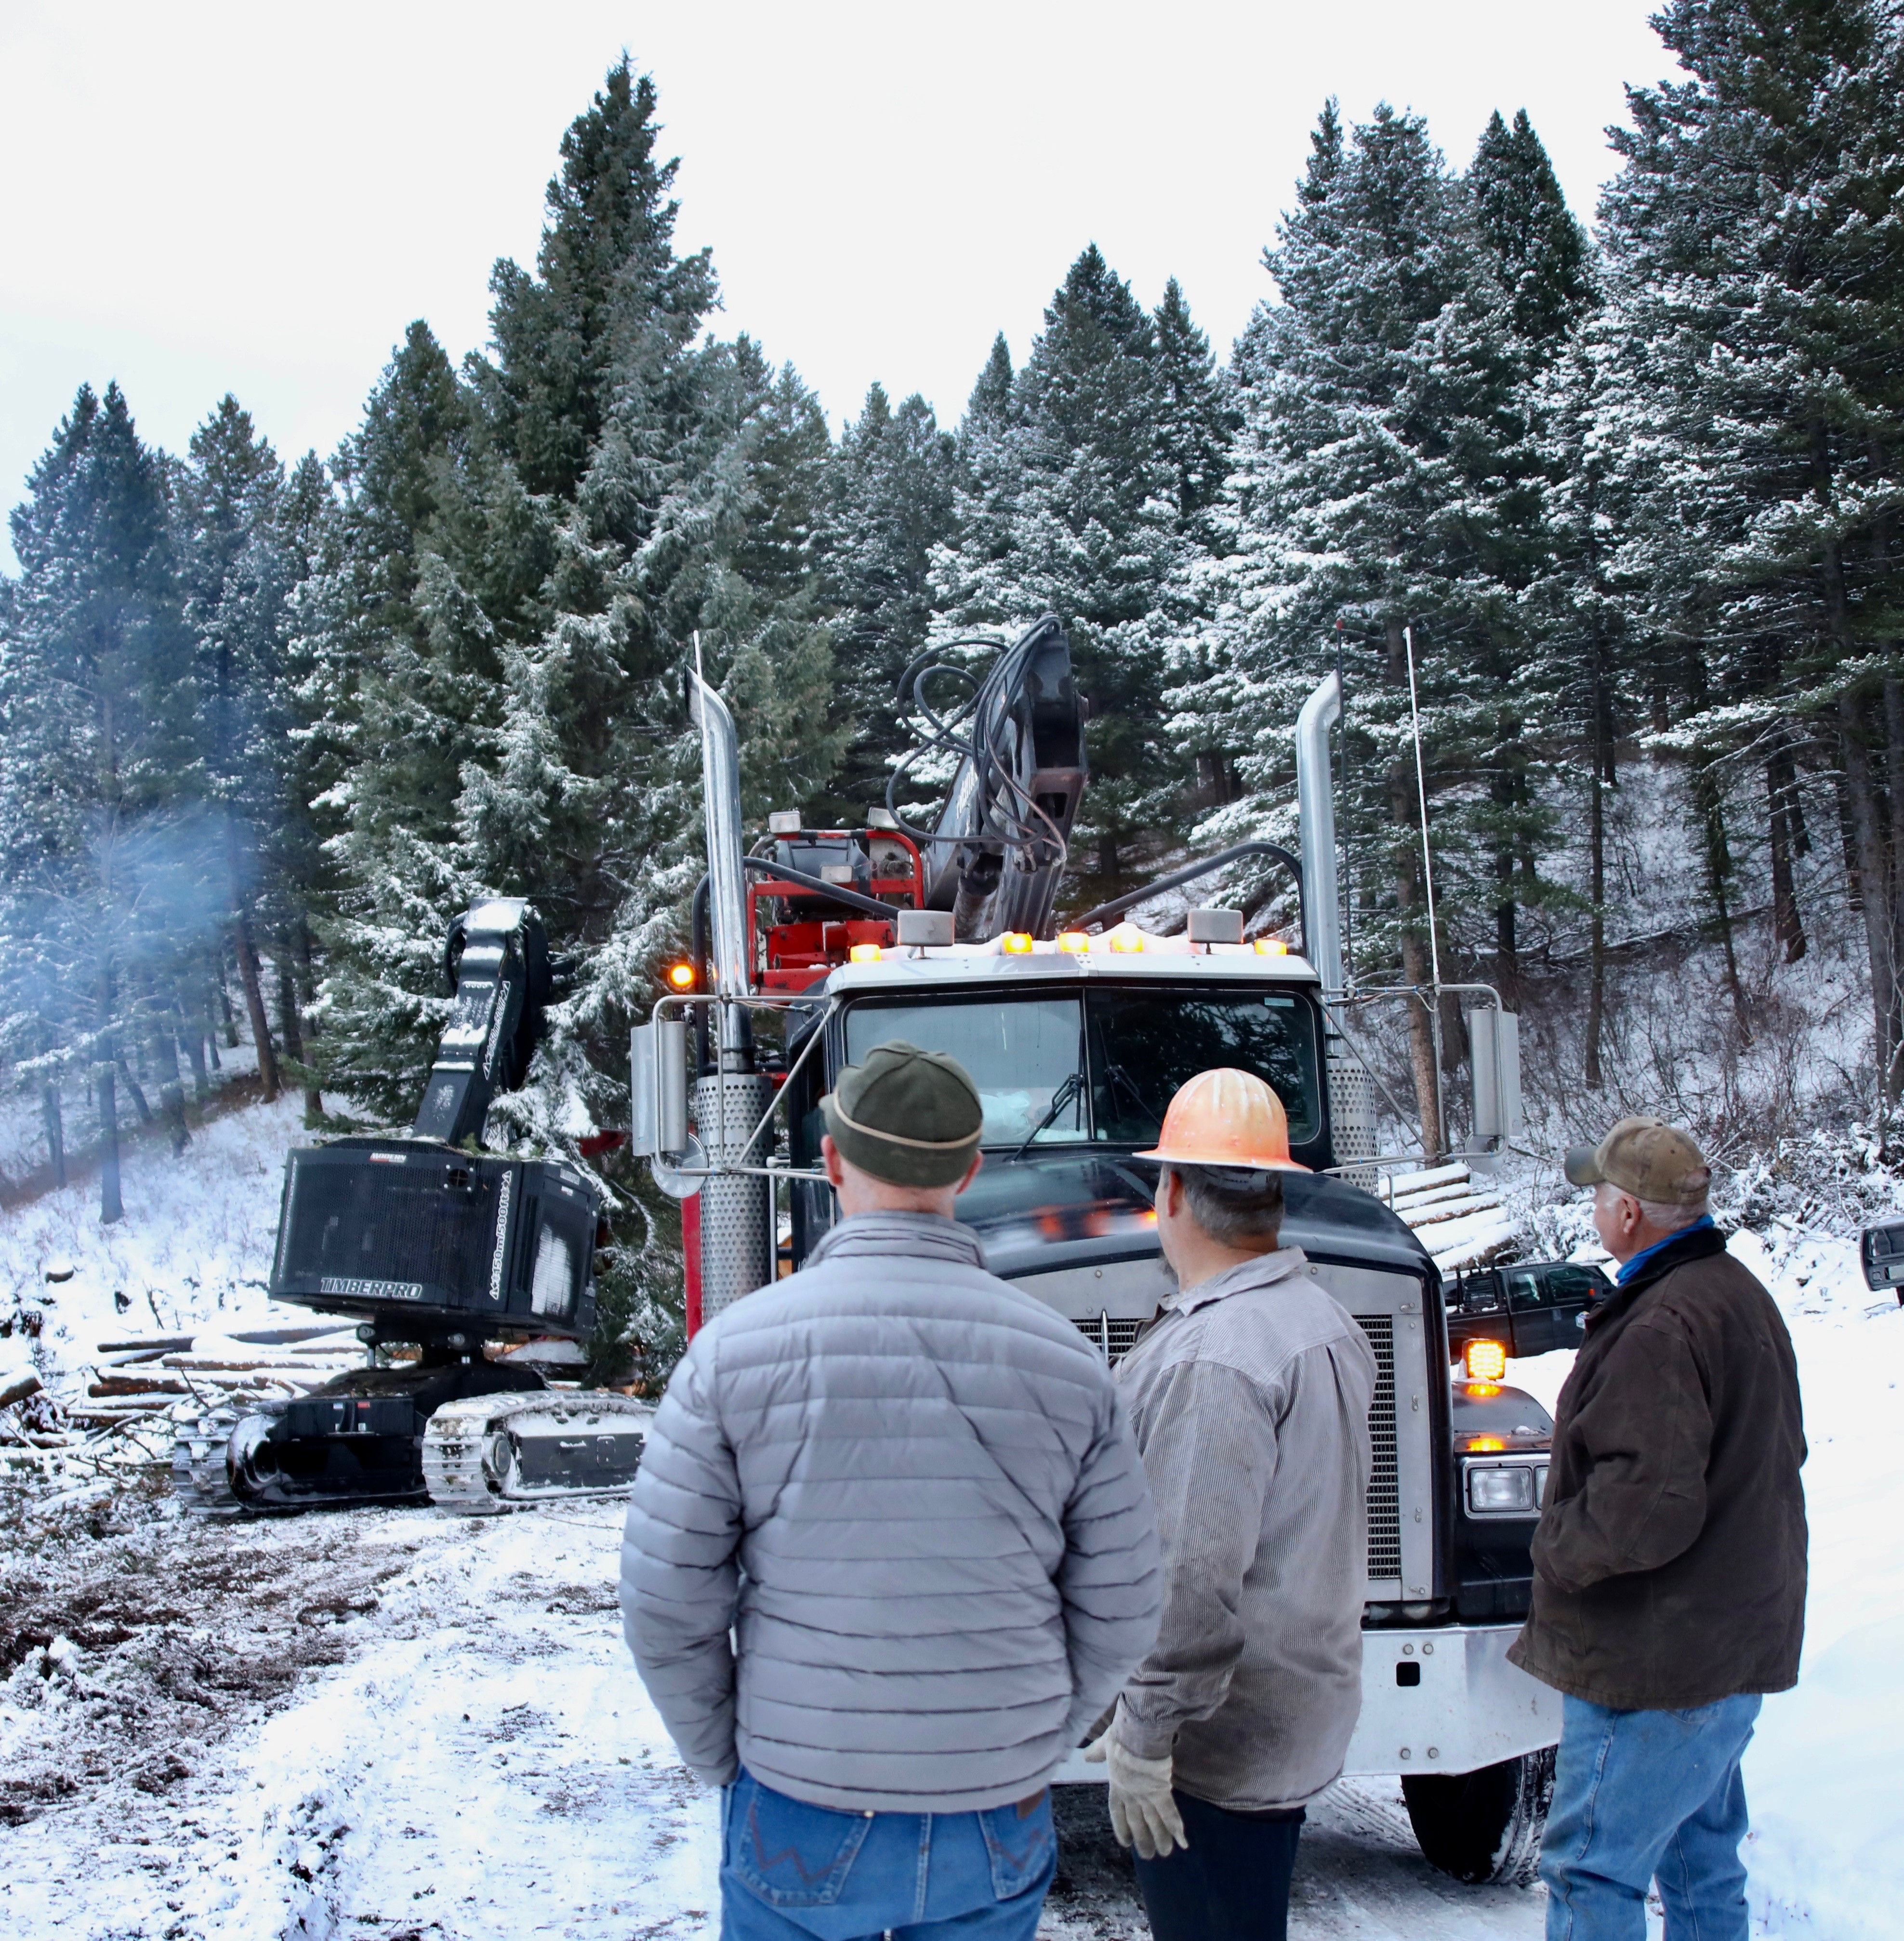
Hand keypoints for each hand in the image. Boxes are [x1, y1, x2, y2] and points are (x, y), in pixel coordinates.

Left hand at [1084, 1727, 1188, 1859]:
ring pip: (1154, 1823)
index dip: (1122, 1828)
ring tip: (1165, 1853)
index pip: (1117, 1812)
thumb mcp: (1105, 1744)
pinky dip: (1176, 1828)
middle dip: (1143, 1840)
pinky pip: (1169, 1813)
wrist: (1135, 1733)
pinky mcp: (1161, 1792)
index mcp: (1117, 1785)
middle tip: (1148, 1856)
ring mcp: (1146, 1795)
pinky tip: (1183, 1843)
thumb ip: (1097, 1752)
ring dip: (1160, 1839)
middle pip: (1137, 1823)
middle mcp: (1131, 1795)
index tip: (1126, 1843)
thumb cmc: (1120, 1736)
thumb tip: (1085, 1755)